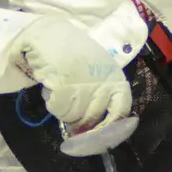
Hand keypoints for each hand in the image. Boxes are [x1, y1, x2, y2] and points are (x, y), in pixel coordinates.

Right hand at [12, 15, 131, 131]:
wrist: (50, 34)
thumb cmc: (74, 55)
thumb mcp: (96, 73)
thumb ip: (100, 97)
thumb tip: (96, 131)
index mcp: (115, 78)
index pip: (120, 111)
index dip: (110, 128)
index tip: (98, 136)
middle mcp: (104, 82)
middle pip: (93, 119)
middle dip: (79, 122)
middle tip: (69, 113)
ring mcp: (84, 85)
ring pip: (74, 117)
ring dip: (63, 110)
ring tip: (58, 90)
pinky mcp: (64, 87)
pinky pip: (58, 110)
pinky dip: (51, 103)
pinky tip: (50, 88)